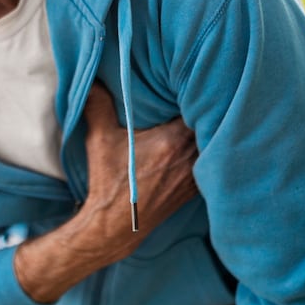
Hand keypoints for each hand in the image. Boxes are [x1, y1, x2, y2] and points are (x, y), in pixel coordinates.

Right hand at [14, 84, 198, 302]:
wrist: (116, 225)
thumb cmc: (108, 182)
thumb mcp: (99, 141)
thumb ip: (97, 106)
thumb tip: (91, 80)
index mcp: (172, 142)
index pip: (198, 108)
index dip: (198, 92)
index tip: (191, 82)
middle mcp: (190, 157)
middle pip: (210, 123)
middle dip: (204, 107)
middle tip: (199, 93)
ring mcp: (195, 174)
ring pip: (213, 142)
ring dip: (207, 129)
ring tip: (202, 113)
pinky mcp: (195, 187)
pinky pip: (209, 160)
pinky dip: (206, 149)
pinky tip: (198, 142)